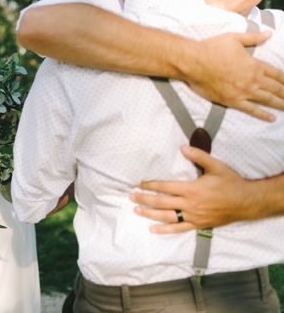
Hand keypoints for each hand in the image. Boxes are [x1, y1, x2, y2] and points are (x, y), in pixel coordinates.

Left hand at [130, 146, 251, 232]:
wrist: (247, 202)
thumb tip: (182, 147)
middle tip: (131, 197)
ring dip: (150, 214)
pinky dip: (165, 230)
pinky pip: (179, 229)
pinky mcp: (199, 224)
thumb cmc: (231, 183)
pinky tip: (153, 230)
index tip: (140, 184)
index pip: (165, 187)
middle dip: (145, 199)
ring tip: (136, 211)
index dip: (151, 185)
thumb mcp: (216, 166)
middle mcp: (190, 204)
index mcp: (192, 189)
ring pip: (167, 217)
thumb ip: (198, 156)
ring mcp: (194, 216)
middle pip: (162, 203)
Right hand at [187, 31, 283, 120]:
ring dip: (281, 104)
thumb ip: (253, 38)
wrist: (193, 62)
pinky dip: (263, 114)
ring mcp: (244, 91)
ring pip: (268, 99)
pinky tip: (272, 118)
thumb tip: (268, 33)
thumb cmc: (212, 48)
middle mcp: (253, 79)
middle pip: (276, 88)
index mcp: (255, 64)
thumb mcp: (234, 38)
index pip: (277, 73)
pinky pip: (252, 110)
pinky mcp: (232, 100)